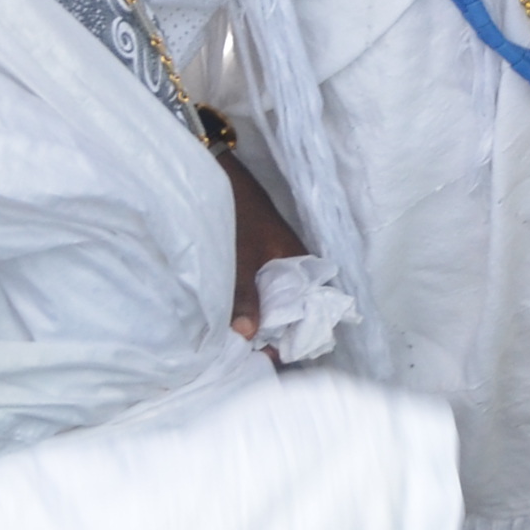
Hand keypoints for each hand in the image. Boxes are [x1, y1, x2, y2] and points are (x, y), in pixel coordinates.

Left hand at [218, 145, 307, 342]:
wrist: (216, 171)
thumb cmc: (235, 211)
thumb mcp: (238, 257)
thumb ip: (243, 295)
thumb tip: (248, 336)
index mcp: (300, 261)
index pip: (313, 307)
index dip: (296, 335)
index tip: (272, 357)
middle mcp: (292, 263)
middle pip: (293, 307)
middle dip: (276, 332)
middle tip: (251, 358)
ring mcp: (274, 260)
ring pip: (274, 299)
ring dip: (260, 320)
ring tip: (239, 345)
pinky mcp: (257, 257)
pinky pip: (260, 289)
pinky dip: (250, 305)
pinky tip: (232, 319)